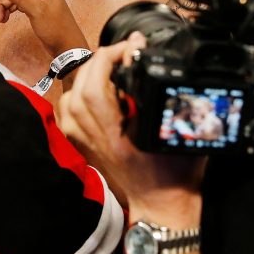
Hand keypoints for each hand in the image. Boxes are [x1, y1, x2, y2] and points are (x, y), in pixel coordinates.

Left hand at [58, 31, 205, 221]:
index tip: (133, 46)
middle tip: (122, 51)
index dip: (112, 60)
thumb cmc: (177, 174)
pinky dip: (75, 95)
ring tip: (108, 65)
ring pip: (70, 100)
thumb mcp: (185, 134)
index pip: (99, 90)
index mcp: (122, 136)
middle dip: (99, 61)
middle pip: (81, 89)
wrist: (163, 207)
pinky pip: (68, 115)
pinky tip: (92, 89)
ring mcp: (89, 144)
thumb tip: (177, 72)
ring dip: (86, 76)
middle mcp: (99, 139)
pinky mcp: (85, 148)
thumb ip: (180, 104)